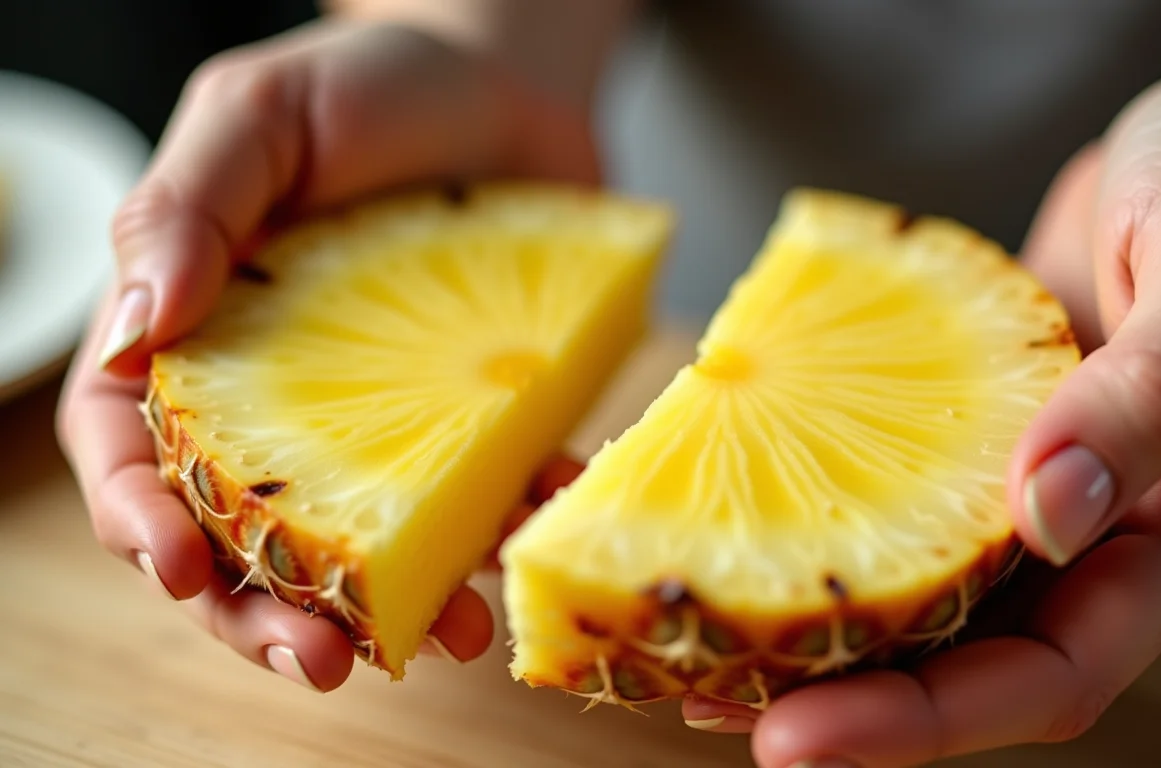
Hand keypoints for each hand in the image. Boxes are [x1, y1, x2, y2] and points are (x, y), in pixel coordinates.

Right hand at [55, 18, 597, 691]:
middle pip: (243, 532)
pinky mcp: (477, 414)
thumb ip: (188, 209)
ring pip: (366, 540)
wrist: (509, 80)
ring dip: (396, 605)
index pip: (131, 445)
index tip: (177, 567)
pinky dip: (507, 526)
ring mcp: (387, 416)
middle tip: (317, 661)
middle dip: (265, 611)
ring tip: (448, 636)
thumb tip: (134, 327)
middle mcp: (281, 395)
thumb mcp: (261, 115)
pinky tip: (534, 534)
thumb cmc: (372, 84)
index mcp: (199, 333)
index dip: (140, 516)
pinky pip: (485, 491)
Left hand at [683, 68, 1160, 766]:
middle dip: (850, 704)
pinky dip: (836, 533)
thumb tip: (1048, 515)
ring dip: (825, 635)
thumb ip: (1151, 393)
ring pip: (933, 602)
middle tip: (714, 707)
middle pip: (975, 666)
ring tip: (697, 646)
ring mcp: (1047, 493)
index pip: (1054, 671)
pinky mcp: (992, 443)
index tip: (796, 741)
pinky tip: (749, 532)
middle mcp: (1115, 537)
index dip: (926, 722)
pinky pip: (911, 508)